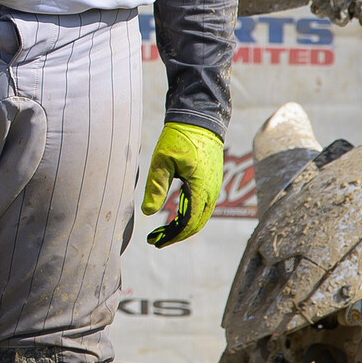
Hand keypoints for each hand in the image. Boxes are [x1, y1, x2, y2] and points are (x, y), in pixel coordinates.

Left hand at [142, 122, 222, 245]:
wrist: (200, 120)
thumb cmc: (180, 137)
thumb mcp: (162, 160)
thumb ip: (156, 187)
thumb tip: (148, 212)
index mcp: (201, 188)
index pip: (189, 223)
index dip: (172, 236)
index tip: (154, 242)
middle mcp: (212, 192)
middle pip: (196, 225)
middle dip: (175, 236)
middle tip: (154, 240)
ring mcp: (214, 188)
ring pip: (200, 217)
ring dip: (182, 227)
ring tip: (160, 231)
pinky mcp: (211, 183)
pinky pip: (201, 207)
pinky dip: (188, 216)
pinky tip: (173, 215)